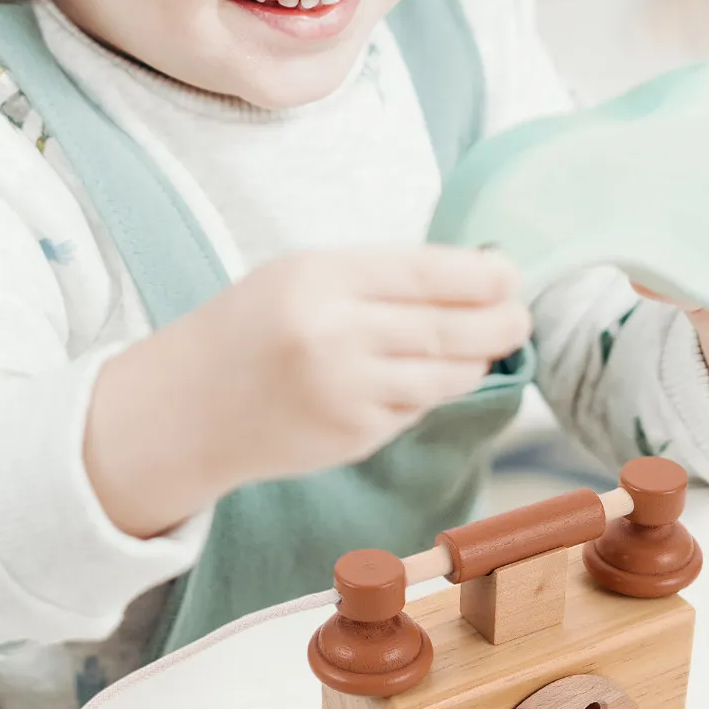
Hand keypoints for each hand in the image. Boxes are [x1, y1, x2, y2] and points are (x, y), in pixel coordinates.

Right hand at [85, 245, 531, 536]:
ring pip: (446, 375)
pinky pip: (417, 408)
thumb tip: (474, 275)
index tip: (512, 273)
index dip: (484, 275)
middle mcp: (334, 335)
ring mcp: (346, 392)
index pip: (428, 272)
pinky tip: (426, 378)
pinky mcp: (355, 436)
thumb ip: (379, 277)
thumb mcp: (302, 275)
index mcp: (321, 278)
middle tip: (521, 316)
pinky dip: (433, 392)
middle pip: (449, 328)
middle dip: (500, 322)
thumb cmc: (252, 329)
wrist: (187, 407)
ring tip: (488, 344)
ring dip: (477, 360)